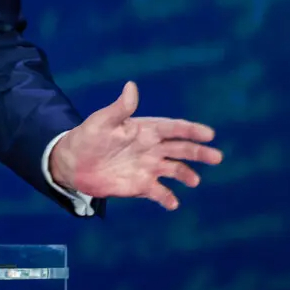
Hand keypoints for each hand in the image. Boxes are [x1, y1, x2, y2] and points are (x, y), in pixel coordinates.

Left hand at [50, 81, 222, 209]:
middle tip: (217, 157)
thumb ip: (119, 109)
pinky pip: (159, 192)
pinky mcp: (141, 185)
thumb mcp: (101, 122)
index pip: (173, 128)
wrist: (72, 163)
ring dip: (187, 175)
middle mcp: (151, 148)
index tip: (209, 134)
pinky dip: (168, 198)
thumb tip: (131, 86)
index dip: (191, 130)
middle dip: (199, 152)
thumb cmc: (87, 137)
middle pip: (181, 149)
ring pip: (175, 170)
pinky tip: (172, 203)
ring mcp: (148, 167)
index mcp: (144, 129)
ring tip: (194, 181)